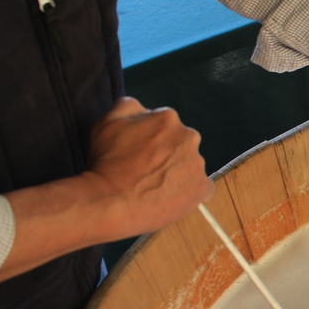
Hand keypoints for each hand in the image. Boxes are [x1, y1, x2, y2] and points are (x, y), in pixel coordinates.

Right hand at [84, 97, 214, 237]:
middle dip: (167, 155)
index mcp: (168, 118)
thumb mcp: (108, 121)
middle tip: (145, 171)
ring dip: (177, 173)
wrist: (111, 201)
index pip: (164, 127)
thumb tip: (142, 108)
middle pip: (180, 145)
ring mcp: (198, 163)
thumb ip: (128, 106)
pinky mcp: (202, 188)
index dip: (151, 142)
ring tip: (153, 186)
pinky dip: (188, 192)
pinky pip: (200, 188)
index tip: (139, 154)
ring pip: (190, 166)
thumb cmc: (106, 162)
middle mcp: (189, 136)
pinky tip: (168, 196)